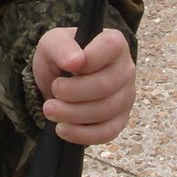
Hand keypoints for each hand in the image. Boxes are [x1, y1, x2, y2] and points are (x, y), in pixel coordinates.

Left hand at [32, 26, 135, 144]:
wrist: (59, 79)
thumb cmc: (60, 56)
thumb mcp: (52, 42)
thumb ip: (62, 46)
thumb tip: (75, 62)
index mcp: (114, 43)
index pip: (110, 48)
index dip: (88, 60)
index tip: (67, 67)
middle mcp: (126, 68)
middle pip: (105, 85)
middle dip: (73, 93)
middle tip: (53, 92)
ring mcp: (126, 96)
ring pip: (105, 111)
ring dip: (73, 114)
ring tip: (51, 110)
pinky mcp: (120, 119)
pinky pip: (107, 132)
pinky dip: (82, 134)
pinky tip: (63, 129)